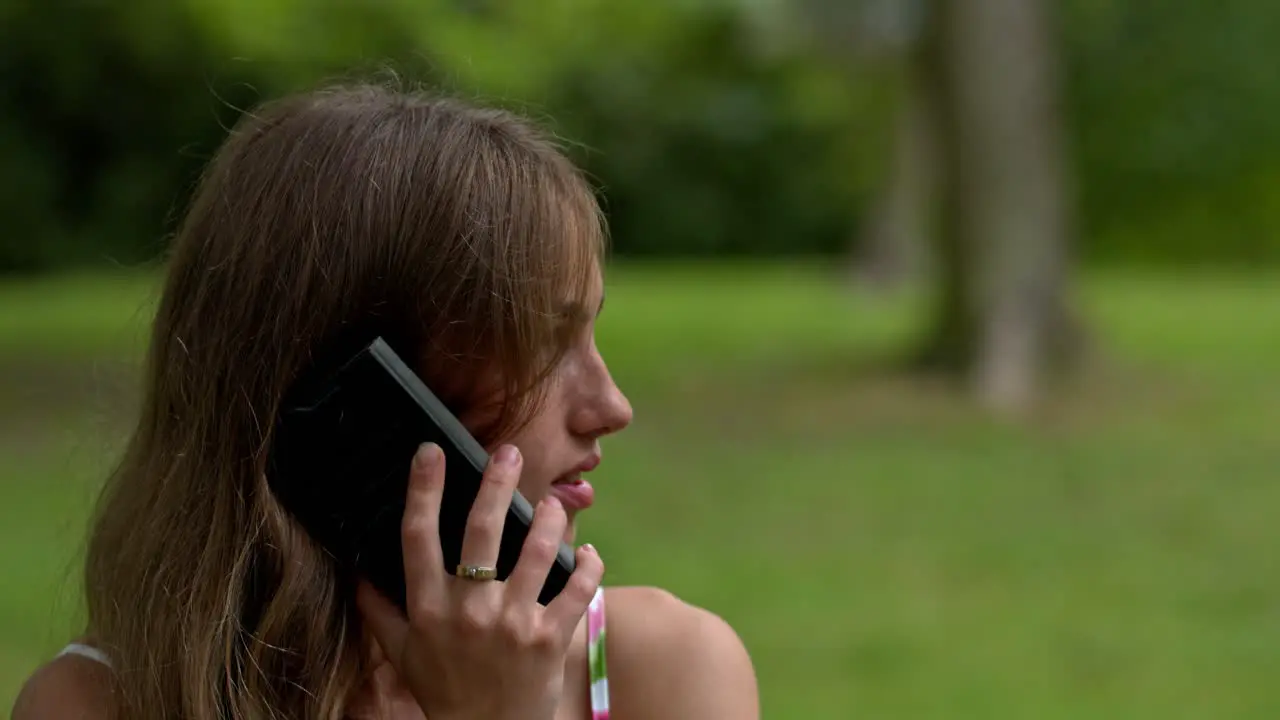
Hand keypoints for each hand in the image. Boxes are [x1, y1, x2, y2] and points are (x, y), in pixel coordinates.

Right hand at [356, 442, 603, 719]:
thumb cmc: (443, 691)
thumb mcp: (402, 653)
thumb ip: (379, 609)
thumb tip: (356, 569)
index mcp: (428, 608)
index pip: (418, 536)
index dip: (423, 489)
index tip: (431, 452)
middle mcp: (468, 610)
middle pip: (481, 531)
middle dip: (496, 483)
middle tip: (508, 452)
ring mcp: (512, 623)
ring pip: (538, 551)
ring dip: (550, 519)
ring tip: (554, 503)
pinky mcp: (549, 639)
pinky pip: (577, 589)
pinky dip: (588, 564)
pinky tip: (588, 552)